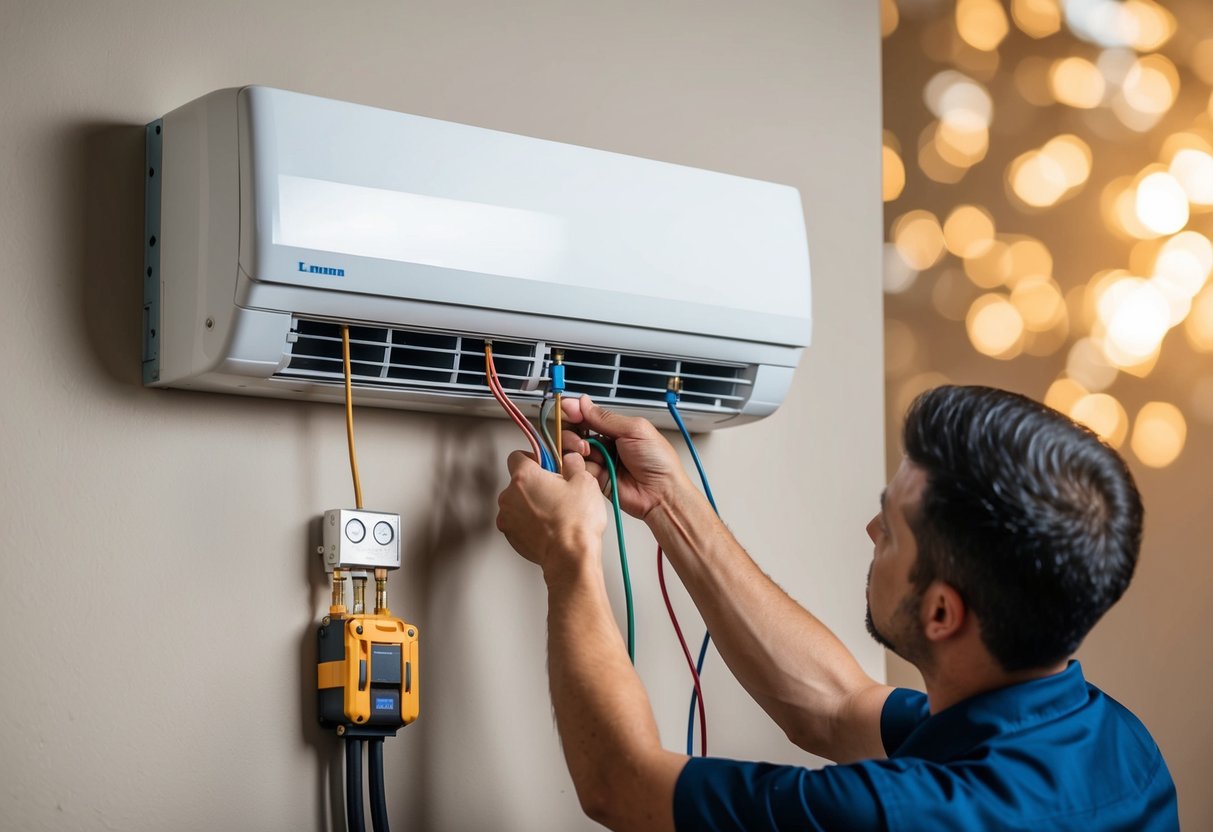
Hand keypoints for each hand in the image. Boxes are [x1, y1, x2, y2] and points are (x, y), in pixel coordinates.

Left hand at [496, 450, 607, 580]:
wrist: (570, 558)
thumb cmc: (575, 524)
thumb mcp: (585, 481)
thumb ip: (574, 464)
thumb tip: (571, 461)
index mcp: (524, 477)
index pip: (518, 456)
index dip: (535, 459)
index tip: (546, 465)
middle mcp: (509, 497)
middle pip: (519, 481)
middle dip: (536, 484)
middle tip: (557, 491)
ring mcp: (507, 519)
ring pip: (518, 503)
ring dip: (532, 504)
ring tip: (556, 512)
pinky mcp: (511, 537)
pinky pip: (519, 522)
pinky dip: (530, 522)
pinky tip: (550, 527)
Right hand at [560, 395, 691, 520]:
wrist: (662, 492)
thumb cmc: (658, 461)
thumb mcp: (634, 430)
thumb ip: (605, 418)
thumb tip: (583, 402)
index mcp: (616, 428)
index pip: (588, 415)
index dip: (575, 410)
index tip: (569, 409)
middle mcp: (606, 442)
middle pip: (576, 430)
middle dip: (572, 427)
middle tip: (578, 430)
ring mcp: (600, 460)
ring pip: (573, 448)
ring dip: (575, 445)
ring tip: (586, 450)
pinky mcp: (595, 478)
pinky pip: (577, 467)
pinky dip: (577, 463)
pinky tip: (587, 463)